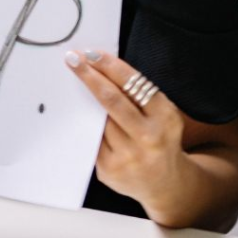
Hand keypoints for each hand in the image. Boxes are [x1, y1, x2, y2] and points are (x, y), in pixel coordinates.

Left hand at [66, 49, 188, 218]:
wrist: (165, 184)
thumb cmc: (159, 137)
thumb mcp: (161, 114)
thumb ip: (137, 94)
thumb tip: (98, 64)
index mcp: (165, 118)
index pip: (132, 84)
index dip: (109, 66)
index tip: (91, 53)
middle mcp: (148, 138)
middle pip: (111, 100)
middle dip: (89, 75)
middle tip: (72, 58)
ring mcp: (128, 157)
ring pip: (98, 118)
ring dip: (83, 98)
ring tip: (72, 82)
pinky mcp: (109, 169)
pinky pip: (91, 137)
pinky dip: (84, 122)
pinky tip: (77, 111)